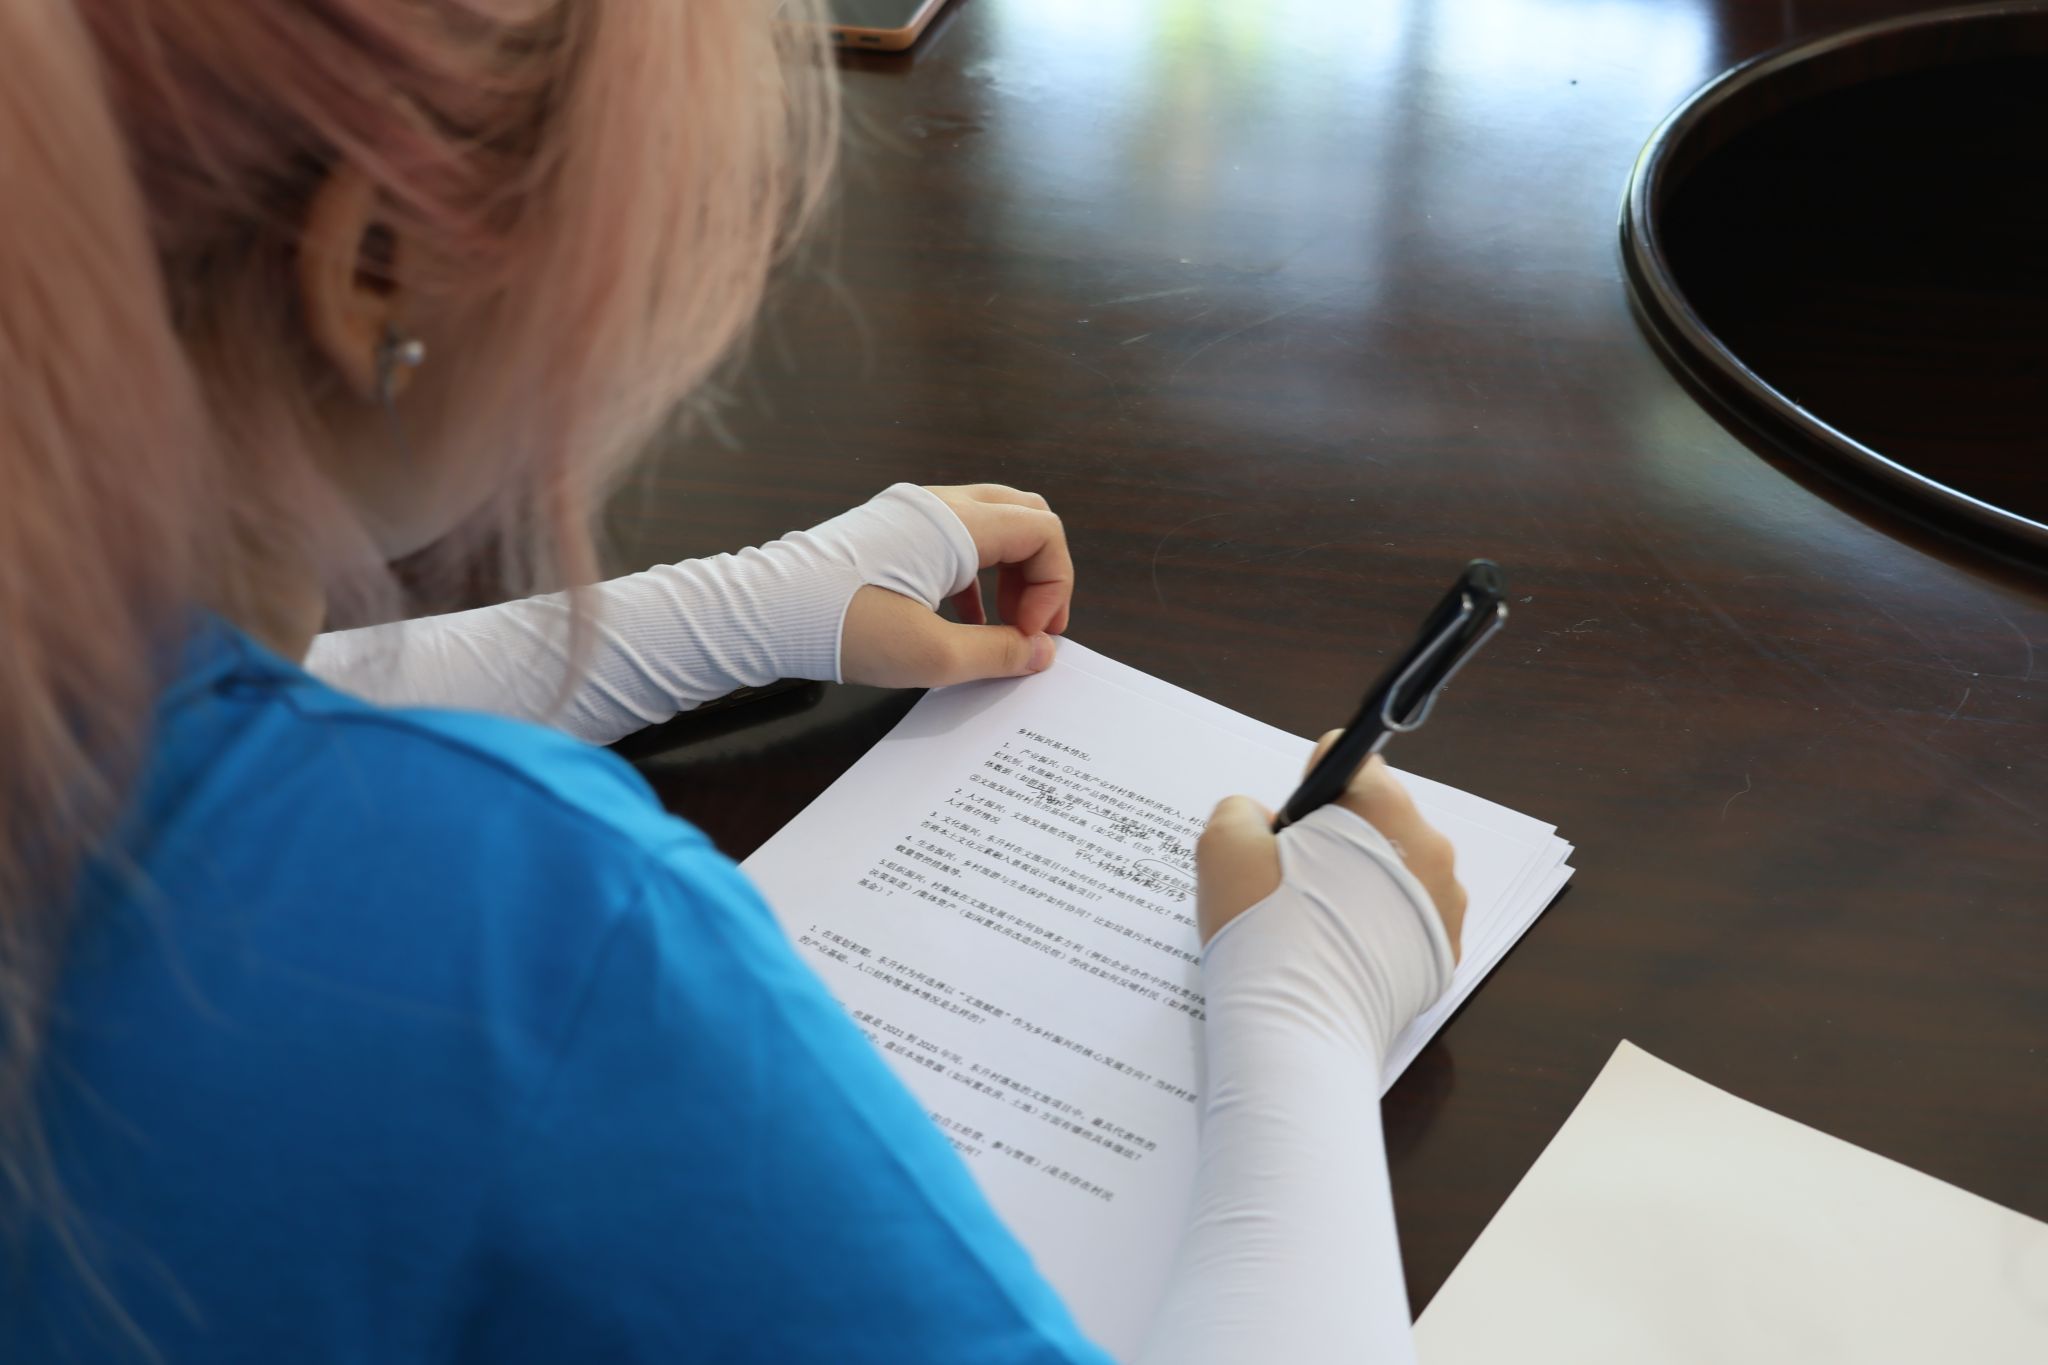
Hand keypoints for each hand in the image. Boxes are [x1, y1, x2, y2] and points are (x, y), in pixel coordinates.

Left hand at [839, 484, 1074, 687]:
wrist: (762, 612)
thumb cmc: (843, 626)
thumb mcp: (931, 654)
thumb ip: (998, 653)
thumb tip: (1040, 653)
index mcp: (956, 523)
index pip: (1043, 531)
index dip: (1054, 585)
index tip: (1032, 634)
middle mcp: (937, 504)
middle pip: (1023, 517)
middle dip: (1039, 572)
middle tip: (1031, 625)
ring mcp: (910, 512)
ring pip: (990, 526)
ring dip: (1009, 573)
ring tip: (1002, 626)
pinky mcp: (888, 529)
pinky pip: (954, 538)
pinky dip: (976, 573)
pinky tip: (964, 617)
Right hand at [1195, 737, 1465, 953]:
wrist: (1300, 1027)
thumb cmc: (1264, 929)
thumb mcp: (1223, 844)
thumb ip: (1240, 808)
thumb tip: (1264, 822)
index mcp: (1383, 806)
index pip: (1351, 759)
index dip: (1311, 787)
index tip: (1290, 828)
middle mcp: (1430, 846)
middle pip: (1377, 818)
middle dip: (1337, 838)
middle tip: (1293, 883)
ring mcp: (1446, 903)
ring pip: (1396, 869)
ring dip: (1362, 882)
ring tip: (1316, 925)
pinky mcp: (1446, 952)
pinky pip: (1410, 919)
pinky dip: (1380, 927)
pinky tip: (1340, 952)